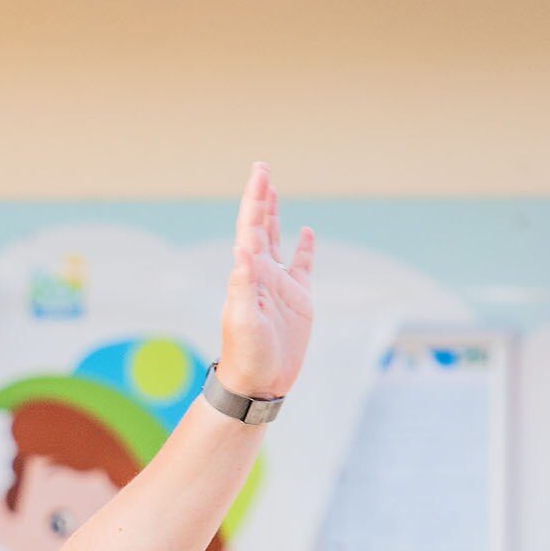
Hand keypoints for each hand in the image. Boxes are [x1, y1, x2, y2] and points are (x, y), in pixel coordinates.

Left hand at [216, 162, 312, 399]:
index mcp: (248, 273)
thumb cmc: (247, 354)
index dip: (256, 199)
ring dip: (275, 215)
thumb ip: (244, 284)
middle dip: (261, 197)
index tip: (260, 172)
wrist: (258, 383)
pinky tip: (306, 232)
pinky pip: (302, 266)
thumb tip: (243, 247)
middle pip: (261, 226)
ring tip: (272, 189)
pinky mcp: (298, 299)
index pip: (251, 227)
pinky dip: (304, 248)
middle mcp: (262, 273)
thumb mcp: (245, 319)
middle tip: (262, 168)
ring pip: (277, 240)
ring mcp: (280, 285)